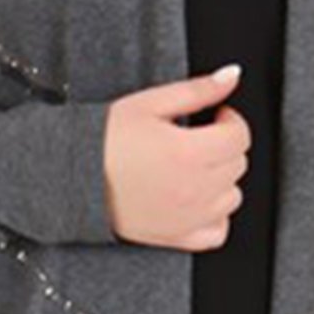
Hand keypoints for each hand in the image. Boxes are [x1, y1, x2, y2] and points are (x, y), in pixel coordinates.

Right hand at [104, 67, 250, 250]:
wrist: (73, 175)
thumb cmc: (105, 140)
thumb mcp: (150, 103)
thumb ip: (198, 90)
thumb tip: (231, 77)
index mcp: (189, 152)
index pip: (239, 136)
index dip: (230, 120)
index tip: (217, 116)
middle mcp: (194, 189)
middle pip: (237, 164)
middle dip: (225, 146)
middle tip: (201, 137)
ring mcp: (187, 217)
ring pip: (233, 197)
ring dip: (222, 179)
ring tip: (196, 166)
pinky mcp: (176, 237)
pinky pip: (218, 232)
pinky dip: (216, 216)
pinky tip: (200, 199)